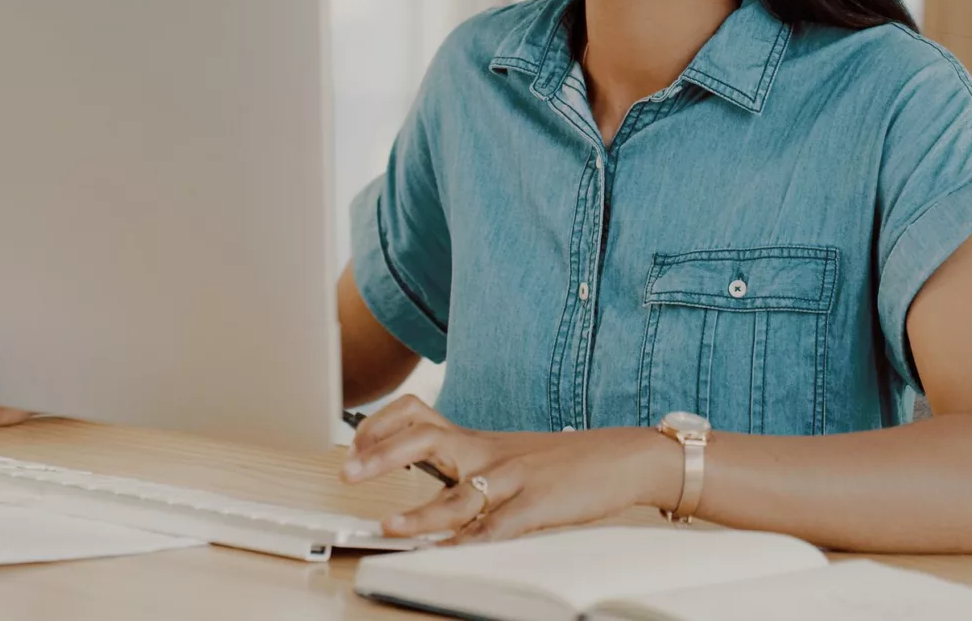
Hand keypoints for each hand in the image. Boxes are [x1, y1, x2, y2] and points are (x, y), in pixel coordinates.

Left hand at [340, 395, 679, 542]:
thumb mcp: (511, 452)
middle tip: (348, 471)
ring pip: (457, 493)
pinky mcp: (537, 507)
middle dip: (381, 455)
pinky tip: (450, 555)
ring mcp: (513, 480)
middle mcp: (489, 452)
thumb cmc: (566, 460)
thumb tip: (426, 468)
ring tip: (390, 527)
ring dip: (419, 514)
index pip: (418, 415)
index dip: (380, 426)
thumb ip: (470, 459)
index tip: (354, 445)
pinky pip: (497, 529)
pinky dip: (472, 545)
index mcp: (479, 439)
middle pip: (425, 439)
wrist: (623, 456)